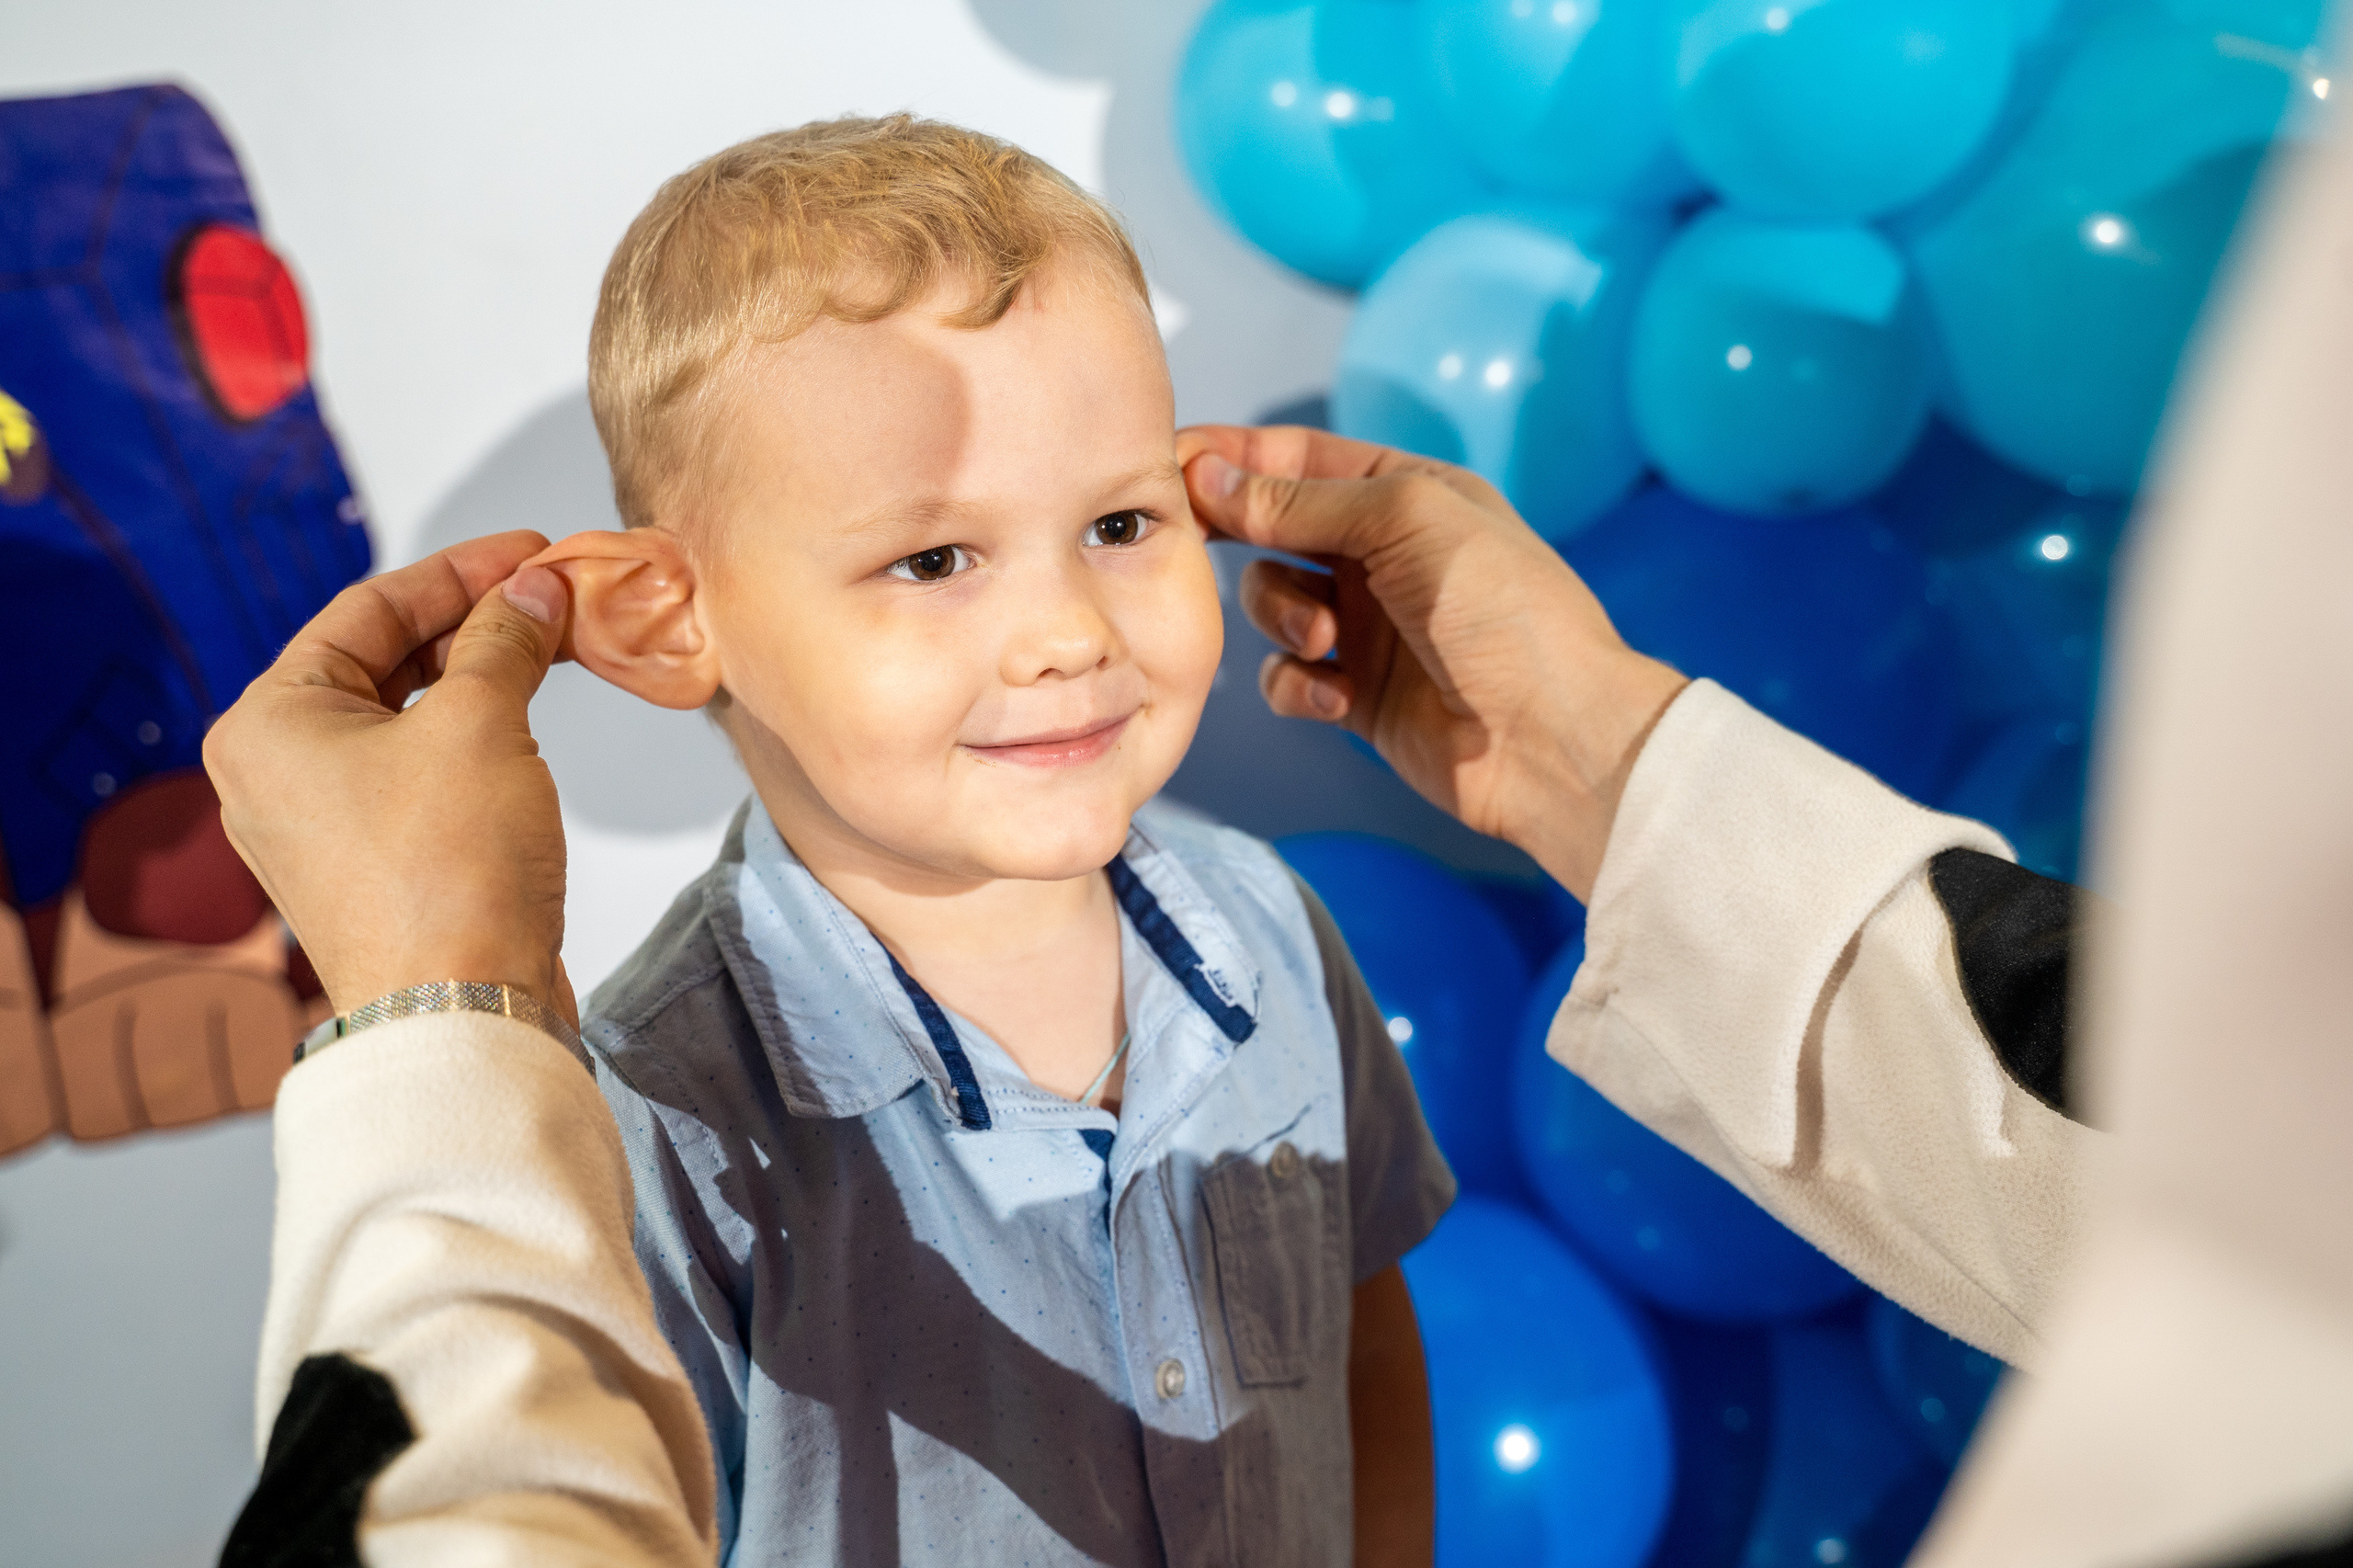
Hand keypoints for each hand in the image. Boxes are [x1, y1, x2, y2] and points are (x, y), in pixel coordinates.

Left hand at [203, 533, 578, 1020]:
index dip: (461, 572)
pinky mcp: (369, 865)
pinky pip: (417, 772)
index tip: (531, 552)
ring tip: (550, 647)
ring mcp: (318, 824)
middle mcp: (274, 771)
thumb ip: (504, 641)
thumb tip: (533, 590)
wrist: (460, 1011)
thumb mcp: (483, 723)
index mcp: (267, 722)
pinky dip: (471, 736)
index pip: (369, 611)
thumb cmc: (447, 873)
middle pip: (382, 661)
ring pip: (404, 718)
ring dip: (479, 678)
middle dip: (474, 624)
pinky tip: (525, 720)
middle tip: (551, 594)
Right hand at [1178, 426, 1684, 900]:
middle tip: (1185, 540)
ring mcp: (1366, 626)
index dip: (1230, 456)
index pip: (1296, 459)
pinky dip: (1298, 683)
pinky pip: (1288, 676)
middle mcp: (1380, 555)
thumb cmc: (1504, 611)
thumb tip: (1209, 474)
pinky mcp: (1356, 695)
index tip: (1168, 463)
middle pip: (1270, 526)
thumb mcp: (1404, 522)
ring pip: (1269, 603)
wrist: (1553, 737)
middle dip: (1232, 532)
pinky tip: (1336, 697)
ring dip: (1281, 616)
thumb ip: (1300, 501)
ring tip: (1323, 638)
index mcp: (1404, 494)